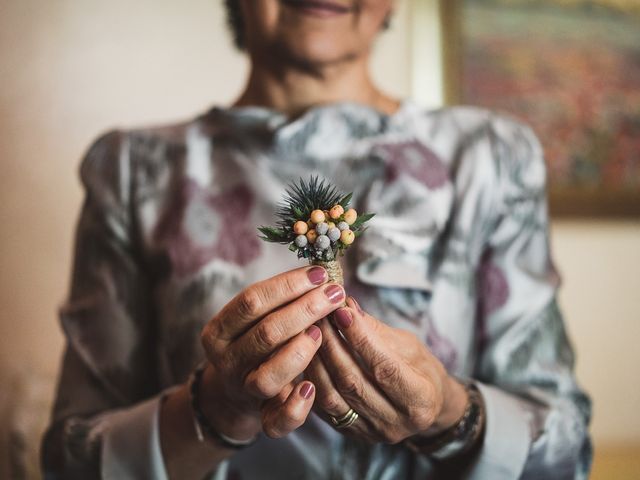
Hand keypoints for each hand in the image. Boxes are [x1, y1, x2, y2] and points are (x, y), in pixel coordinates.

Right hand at [199, 266, 345, 440]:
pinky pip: (277, 421)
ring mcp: (242, 391)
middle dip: (306, 310)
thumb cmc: (258, 340)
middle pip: (266, 333)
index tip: (319, 273)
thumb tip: (320, 273)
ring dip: (300, 352)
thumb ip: (281, 298)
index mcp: (219, 331)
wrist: (239, 389)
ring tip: (322, 332)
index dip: (288, 285)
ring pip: (268, 377)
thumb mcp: (258, 317)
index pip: (252, 301)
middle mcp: (226, 361)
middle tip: (334, 294)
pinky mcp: (262, 418)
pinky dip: (296, 407)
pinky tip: (312, 387)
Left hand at [305, 297, 467, 443]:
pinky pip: (322, 407)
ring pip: (332, 396)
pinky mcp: (350, 433)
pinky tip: (307, 355)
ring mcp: (370, 432)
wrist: (424, 407)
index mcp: (420, 400)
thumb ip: (377, 330)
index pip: (384, 367)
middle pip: (353, 382)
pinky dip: (312, 378)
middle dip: (332, 344)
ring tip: (309, 332)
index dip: (360, 338)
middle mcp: (395, 423)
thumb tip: (347, 306)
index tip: (342, 311)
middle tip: (319, 315)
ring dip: (316, 360)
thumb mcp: (410, 346)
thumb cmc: (421, 370)